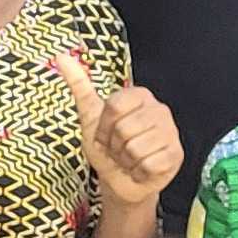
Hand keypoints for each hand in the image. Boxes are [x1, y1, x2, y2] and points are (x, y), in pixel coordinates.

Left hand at [56, 51, 180, 205]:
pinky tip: (141, 169)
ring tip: (130, 159)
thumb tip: (61, 56)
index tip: (105, 135)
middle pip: (124, 129)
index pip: (114, 106)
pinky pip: (148, 165)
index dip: (103, 127)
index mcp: (140, 95)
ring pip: (135, 149)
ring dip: (126, 161)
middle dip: (114, 147)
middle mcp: (159, 109)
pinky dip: (139, 172)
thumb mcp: (90, 115)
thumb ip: (79, 84)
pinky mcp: (176, 155)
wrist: (119, 180)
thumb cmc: (106, 148)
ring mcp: (170, 132)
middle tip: (119, 150)